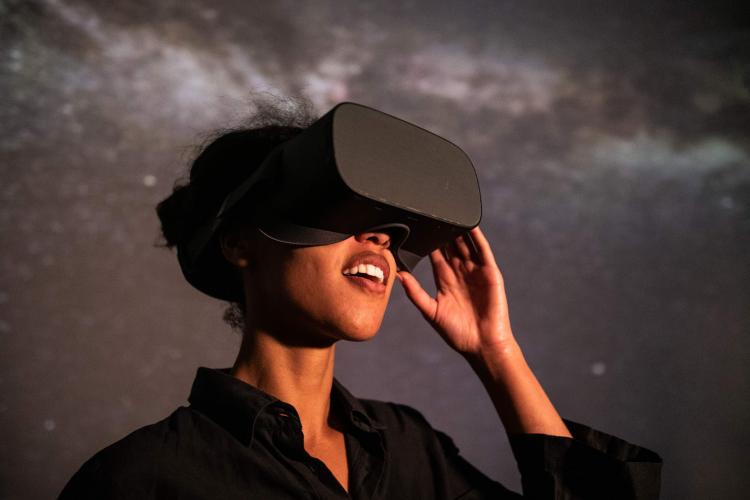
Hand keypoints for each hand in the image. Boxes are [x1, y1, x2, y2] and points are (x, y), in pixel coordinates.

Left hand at [397, 226, 514, 357]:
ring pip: (466, 245)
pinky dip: (477, 238)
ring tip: (450, 213)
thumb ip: (415, 293)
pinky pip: (483, 251)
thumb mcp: (431, 311)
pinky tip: (470, 226)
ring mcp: (476, 272)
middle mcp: (460, 273)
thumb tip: (399, 276)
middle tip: (432, 213)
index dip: (428, 242)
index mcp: (445, 280)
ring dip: (459, 230)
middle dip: (442, 231)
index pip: (435, 255)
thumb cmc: (457, 333)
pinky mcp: (490, 273)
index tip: (417, 228)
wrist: (482, 345)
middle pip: (450, 246)